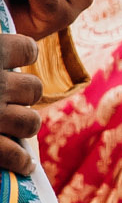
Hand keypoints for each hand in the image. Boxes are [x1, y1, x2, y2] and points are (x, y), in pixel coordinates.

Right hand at [0, 32, 41, 178]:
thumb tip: (11, 38)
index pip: (27, 48)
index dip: (20, 55)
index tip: (10, 62)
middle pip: (34, 88)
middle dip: (23, 95)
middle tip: (6, 98)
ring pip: (30, 122)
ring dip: (24, 125)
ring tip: (13, 128)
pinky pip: (14, 154)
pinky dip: (21, 162)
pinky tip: (23, 164)